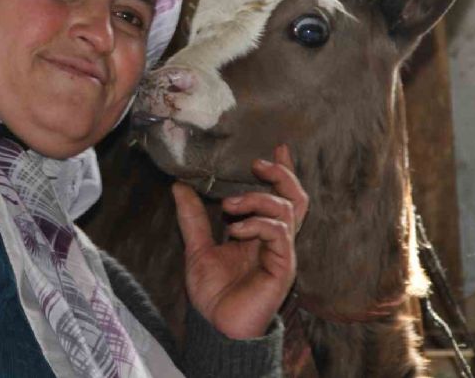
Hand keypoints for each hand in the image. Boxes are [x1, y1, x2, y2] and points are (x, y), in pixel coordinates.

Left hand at [173, 144, 307, 338]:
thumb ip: (192, 218)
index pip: (279, 196)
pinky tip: (235, 229)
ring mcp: (282, 253)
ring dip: (256, 199)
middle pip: (295, 197)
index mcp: (260, 233)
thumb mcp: (197, 248)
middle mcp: (276, 240)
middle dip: (281, 174)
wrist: (217, 327)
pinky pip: (279, 233)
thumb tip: (179, 186)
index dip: (282, 171)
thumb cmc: (214, 294)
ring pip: (286, 209)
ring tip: (229, 205)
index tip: (278, 147)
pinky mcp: (283, 267)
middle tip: (257, 163)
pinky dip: (256, 224)